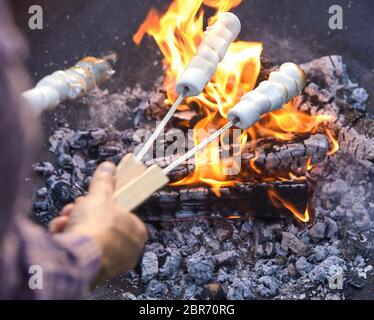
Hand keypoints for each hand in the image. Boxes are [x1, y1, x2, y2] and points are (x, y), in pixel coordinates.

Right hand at [49, 162, 147, 281]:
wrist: (77, 259)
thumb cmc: (96, 227)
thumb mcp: (100, 196)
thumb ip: (104, 181)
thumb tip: (108, 167)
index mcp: (137, 232)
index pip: (122, 213)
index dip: (104, 203)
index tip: (91, 198)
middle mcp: (128, 250)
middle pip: (103, 224)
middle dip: (84, 213)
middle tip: (75, 208)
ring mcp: (112, 264)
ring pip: (90, 237)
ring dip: (73, 224)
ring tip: (65, 221)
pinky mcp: (94, 273)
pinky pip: (81, 251)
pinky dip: (69, 241)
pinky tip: (60, 234)